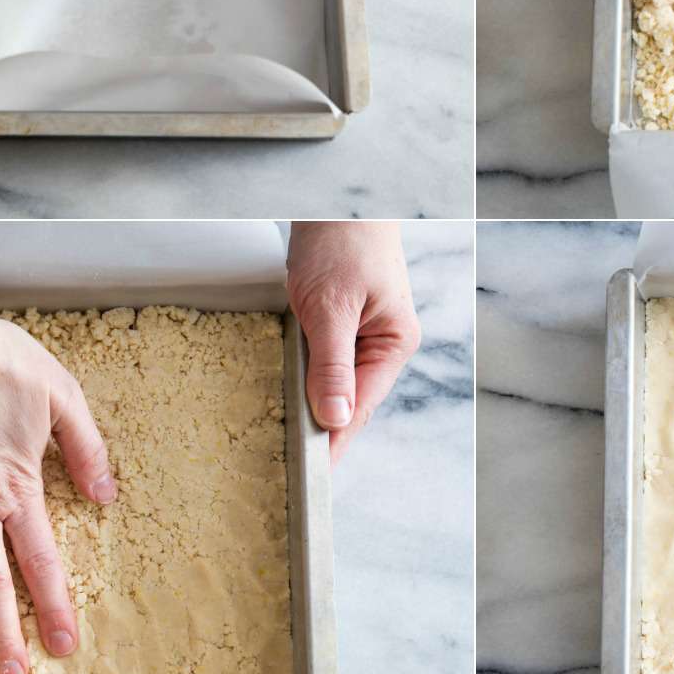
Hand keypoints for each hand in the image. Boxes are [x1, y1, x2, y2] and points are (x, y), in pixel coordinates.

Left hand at [287, 222, 420, 464]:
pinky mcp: (340, 320)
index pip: (361, 407)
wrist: (337, 196)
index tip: (311, 476)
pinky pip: (323, 360)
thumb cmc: (343, 241)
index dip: (335, 441)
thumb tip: (335, 418)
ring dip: (309, 403)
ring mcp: (361, 332)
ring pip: (333, 381)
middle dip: (320, 429)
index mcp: (393, 343)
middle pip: (349, 399)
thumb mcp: (332, 305)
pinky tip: (282, 391)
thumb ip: (332, 364)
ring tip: (280, 440)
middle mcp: (382, 343)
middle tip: (285, 467)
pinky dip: (304, 375)